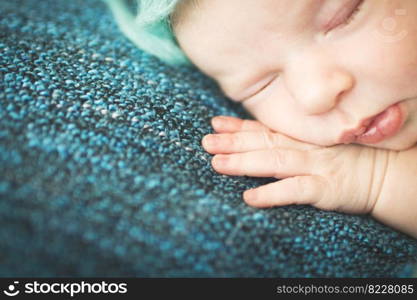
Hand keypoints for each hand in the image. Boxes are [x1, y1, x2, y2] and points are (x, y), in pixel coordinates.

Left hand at [202, 115, 390, 213]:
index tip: (215, 124)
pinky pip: (295, 190)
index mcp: (301, 136)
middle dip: (232, 142)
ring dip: (244, 163)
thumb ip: (290, 139)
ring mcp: (315, 166)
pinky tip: (249, 198)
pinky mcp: (325, 188)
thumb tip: (258, 135)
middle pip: (263, 142)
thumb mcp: (317, 143)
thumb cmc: (346, 158)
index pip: (265, 129)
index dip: (238, 126)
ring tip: (217, 165)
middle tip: (206, 142)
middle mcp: (304, 147)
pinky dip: (272, 193)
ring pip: (274, 162)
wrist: (382, 174)